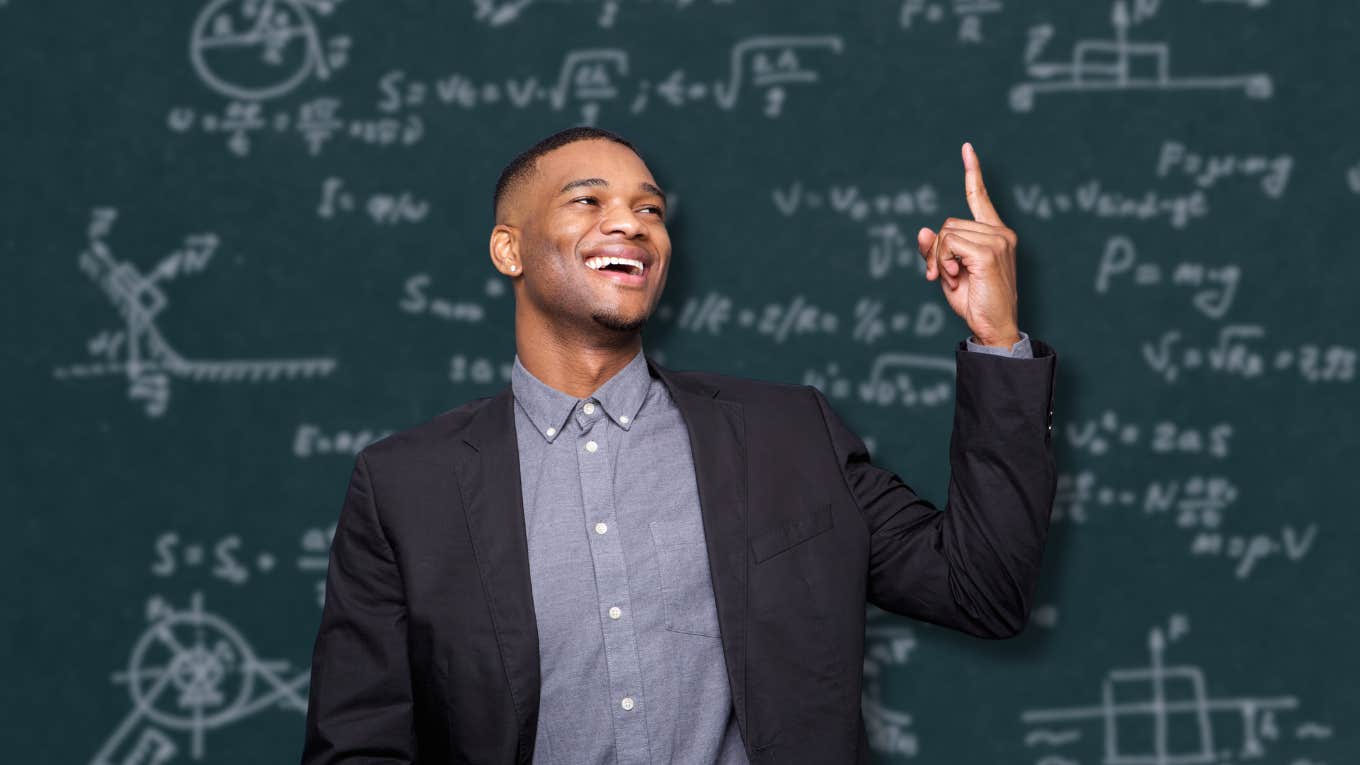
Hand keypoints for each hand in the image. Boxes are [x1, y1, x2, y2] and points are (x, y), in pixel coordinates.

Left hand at [917, 142, 1019, 347]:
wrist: (994, 328)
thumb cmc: (976, 302)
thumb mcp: (949, 273)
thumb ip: (936, 251)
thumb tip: (922, 230)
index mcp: (995, 234)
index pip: (980, 198)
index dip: (972, 173)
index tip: (966, 148)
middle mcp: (1000, 232)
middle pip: (948, 223)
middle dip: (937, 251)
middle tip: (945, 276)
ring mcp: (997, 240)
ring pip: (945, 233)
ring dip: (939, 259)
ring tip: (954, 279)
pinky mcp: (988, 252)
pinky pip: (949, 244)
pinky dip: (944, 262)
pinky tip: (956, 278)